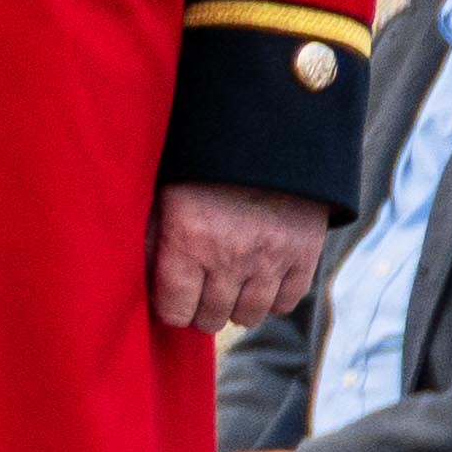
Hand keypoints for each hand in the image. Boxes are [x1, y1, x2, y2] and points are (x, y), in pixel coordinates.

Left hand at [147, 181, 330, 341]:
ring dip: (236, 308)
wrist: (272, 133)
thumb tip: (147, 280)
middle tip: (202, 294)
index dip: (172, 309)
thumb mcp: (167, 195)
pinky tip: (260, 282)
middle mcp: (229, 255)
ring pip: (248, 317)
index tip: (174, 300)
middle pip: (210, 318)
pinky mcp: (304, 254)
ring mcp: (270, 258)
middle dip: (201, 311)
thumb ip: (154, 239)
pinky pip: (285, 303)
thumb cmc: (208, 167)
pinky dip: (272, 299)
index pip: (174, 309)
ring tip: (231, 289)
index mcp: (188, 238)